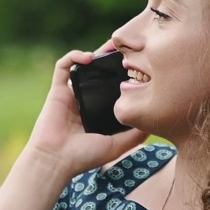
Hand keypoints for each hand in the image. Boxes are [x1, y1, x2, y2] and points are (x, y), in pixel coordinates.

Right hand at [23, 49, 147, 177]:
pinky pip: (63, 66)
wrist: (55, 160)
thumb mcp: (117, 146)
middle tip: (126, 50)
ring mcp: (70, 95)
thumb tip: (153, 120)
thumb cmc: (83, 157)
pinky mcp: (57, 90)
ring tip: (110, 49)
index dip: (124, 76)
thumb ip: (135, 135)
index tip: (138, 68)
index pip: (113, 88)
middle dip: (112, 60)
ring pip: (83, 66)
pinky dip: (74, 57)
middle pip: (100, 74)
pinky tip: (88, 57)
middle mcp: (85, 101)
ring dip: (96, 54)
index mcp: (98, 112)